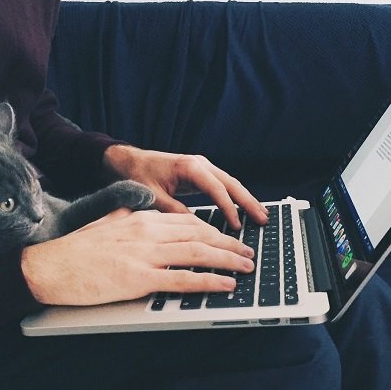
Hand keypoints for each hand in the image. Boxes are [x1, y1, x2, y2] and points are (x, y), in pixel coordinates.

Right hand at [20, 209, 255, 305]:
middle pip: (200, 235)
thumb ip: (128, 216)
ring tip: (246, 267)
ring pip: (198, 253)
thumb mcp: (107, 222)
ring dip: (228, 260)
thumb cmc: (76, 249)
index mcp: (142, 219)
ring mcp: (145, 254)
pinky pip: (183, 279)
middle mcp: (148, 232)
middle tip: (248, 252)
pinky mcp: (139, 278)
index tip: (230, 238)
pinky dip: (209, 282)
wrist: (49, 265)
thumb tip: (140, 212)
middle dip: (229, 244)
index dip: (214, 231)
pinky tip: (225, 284)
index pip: (188, 222)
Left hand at [103, 145, 267, 229]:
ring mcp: (201, 167)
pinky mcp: (199, 174)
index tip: (237, 225)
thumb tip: (194, 228)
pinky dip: (234, 197)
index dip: (229, 208)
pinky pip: (222, 185)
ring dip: (246, 199)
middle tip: (264, 219)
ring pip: (230, 183)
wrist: (127, 161)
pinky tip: (244, 209)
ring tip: (261, 215)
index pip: (217, 189)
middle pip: (231, 183)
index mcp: (189, 167)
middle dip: (249, 201)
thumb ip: (173, 211)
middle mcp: (200, 164)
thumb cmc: (137, 175)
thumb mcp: (152, 196)